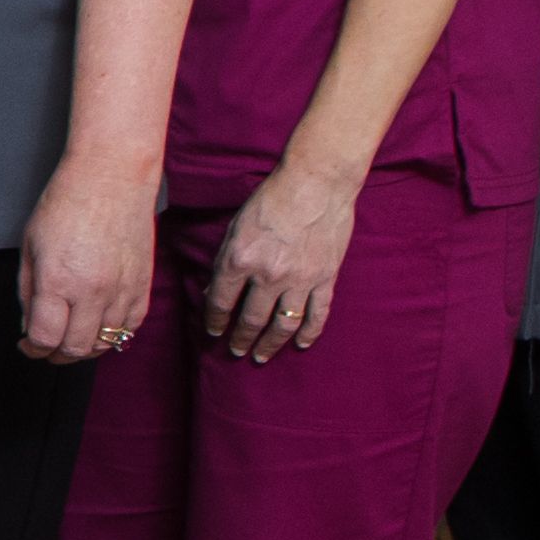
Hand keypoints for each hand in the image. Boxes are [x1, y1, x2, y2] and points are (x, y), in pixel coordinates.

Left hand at [16, 162, 158, 364]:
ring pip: (106, 343)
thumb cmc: (67, 203)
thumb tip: (30, 326)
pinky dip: (114, 334)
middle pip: (76, 348)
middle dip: (56, 354)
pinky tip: (99, 324)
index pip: (46, 338)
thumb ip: (28, 292)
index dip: (33, 348)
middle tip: (47, 344)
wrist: (112, 177)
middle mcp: (93, 291)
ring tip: (71, 335)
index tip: (28, 344)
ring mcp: (122, 290)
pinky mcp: (143, 286)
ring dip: (85, 347)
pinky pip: (131, 327)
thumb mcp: (30, 246)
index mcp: (59, 280)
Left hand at [204, 162, 359, 362]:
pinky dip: (310, 333)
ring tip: (261, 356)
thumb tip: (214, 291)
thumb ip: (226, 261)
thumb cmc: (271, 199)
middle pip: (251, 320)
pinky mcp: (325, 278)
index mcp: (240, 260)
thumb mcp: (237, 227)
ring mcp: (300, 280)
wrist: (316, 183)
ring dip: (270, 345)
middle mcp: (268, 275)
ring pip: (283, 325)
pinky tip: (302, 344)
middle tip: (236, 351)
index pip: (221, 303)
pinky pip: (317, 314)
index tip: (213, 333)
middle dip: (241, 339)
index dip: (215, 322)